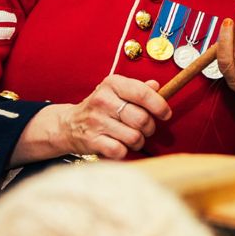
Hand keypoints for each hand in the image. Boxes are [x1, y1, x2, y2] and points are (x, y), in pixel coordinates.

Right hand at [43, 74, 171, 160]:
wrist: (68, 124)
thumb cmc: (100, 108)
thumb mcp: (117, 92)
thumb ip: (138, 89)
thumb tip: (156, 87)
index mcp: (112, 84)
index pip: (143, 93)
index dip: (160, 106)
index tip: (165, 114)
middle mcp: (103, 100)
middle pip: (142, 119)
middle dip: (149, 128)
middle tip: (144, 129)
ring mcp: (97, 121)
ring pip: (134, 137)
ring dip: (138, 141)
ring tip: (131, 137)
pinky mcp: (92, 140)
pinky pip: (121, 150)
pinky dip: (124, 151)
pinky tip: (119, 145)